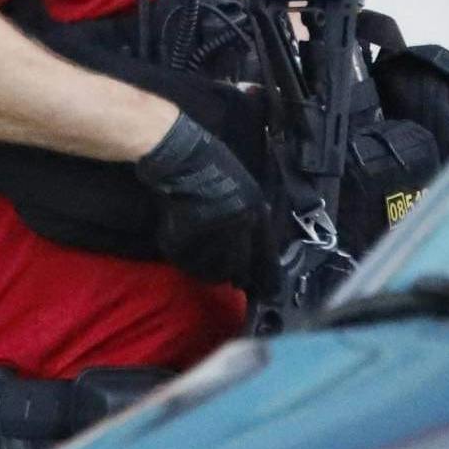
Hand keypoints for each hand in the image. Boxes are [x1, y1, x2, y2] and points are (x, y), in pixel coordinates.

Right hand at [133, 112, 270, 291]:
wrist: (179, 154)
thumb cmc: (213, 165)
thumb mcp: (246, 189)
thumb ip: (253, 217)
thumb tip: (257, 246)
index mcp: (257, 213)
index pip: (267, 257)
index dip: (268, 279)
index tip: (268, 293)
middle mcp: (239, 227)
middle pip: (240, 269)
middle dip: (237, 275)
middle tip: (233, 278)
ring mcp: (211, 233)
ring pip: (214, 270)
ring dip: (211, 270)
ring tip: (205, 260)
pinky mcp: (186, 238)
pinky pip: (189, 262)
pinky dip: (187, 260)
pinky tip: (186, 248)